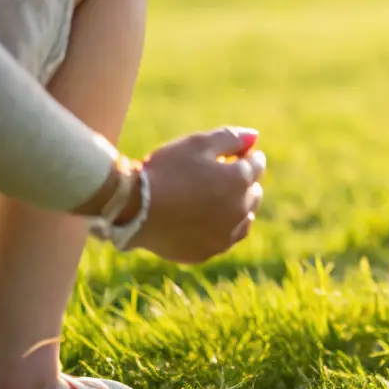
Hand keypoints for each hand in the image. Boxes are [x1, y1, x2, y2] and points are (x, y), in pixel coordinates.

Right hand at [128, 127, 266, 263]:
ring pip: (244, 219)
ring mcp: (224, 235)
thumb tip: (254, 137)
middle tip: (225, 175)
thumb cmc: (165, 170)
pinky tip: (210, 221)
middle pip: (254, 193)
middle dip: (245, 182)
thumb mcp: (197, 143)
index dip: (247, 156)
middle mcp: (239, 210)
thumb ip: (230, 138)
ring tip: (219, 199)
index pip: (257, 165)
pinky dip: (223, 228)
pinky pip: (225, 239)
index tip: (236, 153)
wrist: (132, 209)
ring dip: (238, 207)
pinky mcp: (207, 252)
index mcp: (239, 181)